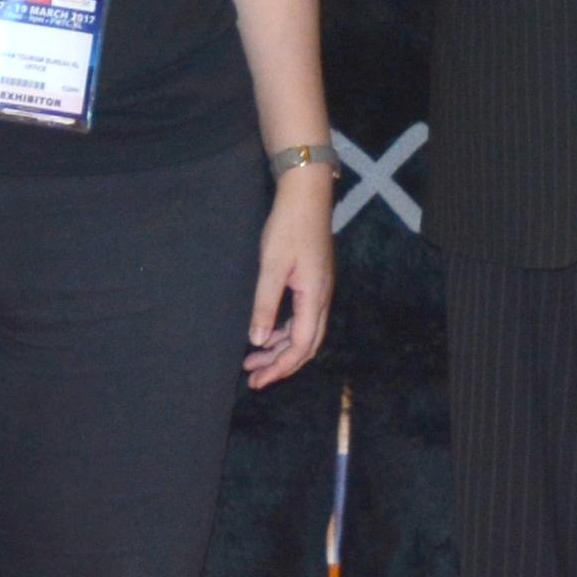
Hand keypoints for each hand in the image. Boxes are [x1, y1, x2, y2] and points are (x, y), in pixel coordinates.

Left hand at [245, 167, 333, 387]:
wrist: (307, 195)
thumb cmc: (288, 227)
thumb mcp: (271, 266)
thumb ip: (265, 304)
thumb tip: (257, 341)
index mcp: (314, 297)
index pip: (300, 346)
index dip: (279, 367)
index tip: (257, 381)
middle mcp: (322, 298)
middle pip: (306, 345)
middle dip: (281, 365)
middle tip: (253, 378)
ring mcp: (320, 290)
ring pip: (305, 332)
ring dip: (280, 349)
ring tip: (254, 360)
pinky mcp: (314, 282)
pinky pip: (302, 318)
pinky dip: (284, 331)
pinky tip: (267, 332)